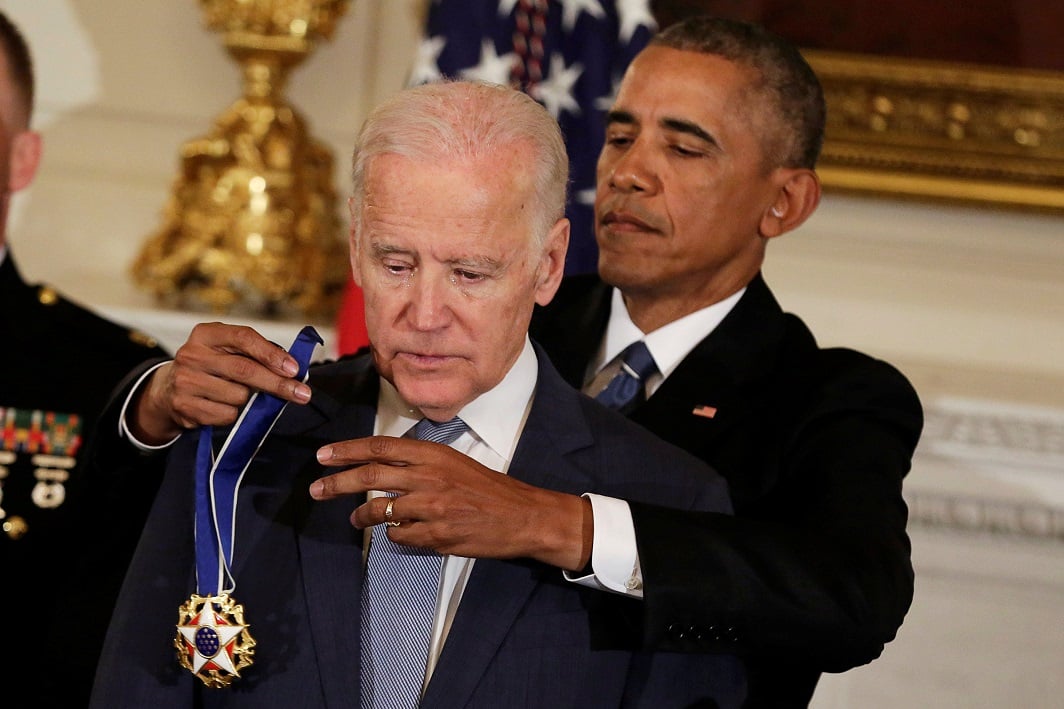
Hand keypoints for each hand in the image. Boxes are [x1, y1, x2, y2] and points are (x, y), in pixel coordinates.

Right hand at [130, 322, 311, 443]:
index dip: (272, 354)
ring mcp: (185, 381)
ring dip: (249, 401)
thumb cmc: (211, 367)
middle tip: (302, 394)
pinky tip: (221, 406)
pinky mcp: (184, 406)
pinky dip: (233, 414)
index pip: (244, 338)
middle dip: (278, 384)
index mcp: (206, 334)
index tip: (294, 368)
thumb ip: (254, 354)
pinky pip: (226, 415)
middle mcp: (192, 354)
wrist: (168, 390)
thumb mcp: (226, 350)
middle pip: (245, 370)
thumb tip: (292, 369)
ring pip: (238, 396)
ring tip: (236, 395)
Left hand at [311, 436, 592, 570]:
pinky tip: (400, 534)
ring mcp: (432, 506)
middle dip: (337, 483)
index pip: (381, 446)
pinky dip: (394, 536)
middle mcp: (430, 476)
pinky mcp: (437, 534)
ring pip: (380, 509)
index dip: (348, 451)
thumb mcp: (455, 462)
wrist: (522, 515)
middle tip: (316, 489)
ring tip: (355, 520)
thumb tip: (381, 468)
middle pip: (370, 476)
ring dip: (361, 516)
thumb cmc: (488, 488)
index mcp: (434, 454)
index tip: (323, 456)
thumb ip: (420, 463)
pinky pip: (400, 536)